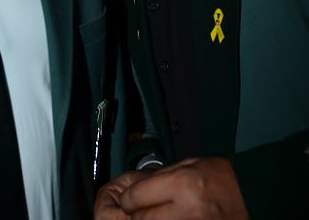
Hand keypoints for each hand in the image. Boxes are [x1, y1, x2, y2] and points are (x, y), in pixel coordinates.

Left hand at [96, 158, 248, 218]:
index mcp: (182, 184)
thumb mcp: (189, 165)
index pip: (138, 197)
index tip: (127, 199)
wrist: (253, 195)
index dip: (127, 198)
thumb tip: (138, 189)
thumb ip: (162, 177)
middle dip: (135, 214)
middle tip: (136, 209)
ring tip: (157, 213)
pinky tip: (170, 218)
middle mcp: (186, 210)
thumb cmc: (224, 177)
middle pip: (142, 219)